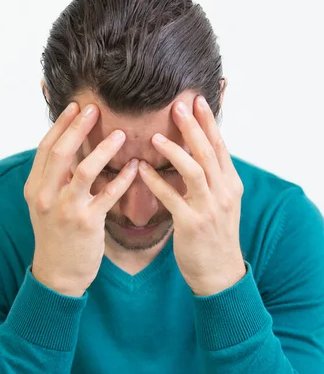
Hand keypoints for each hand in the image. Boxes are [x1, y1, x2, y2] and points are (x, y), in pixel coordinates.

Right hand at [24, 102, 137, 296]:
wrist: (58, 273)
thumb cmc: (56, 236)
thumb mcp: (46, 205)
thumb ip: (55, 179)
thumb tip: (71, 147)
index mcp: (35, 188)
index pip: (46, 148)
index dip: (61, 125)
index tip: (76, 106)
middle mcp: (47, 196)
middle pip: (61, 152)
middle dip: (78, 127)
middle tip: (95, 109)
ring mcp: (66, 210)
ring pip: (84, 170)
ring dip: (104, 149)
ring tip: (121, 134)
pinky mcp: (87, 223)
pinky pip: (108, 195)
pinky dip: (122, 179)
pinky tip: (135, 168)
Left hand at [137, 95, 245, 295]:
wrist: (219, 272)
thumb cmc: (215, 236)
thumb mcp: (222, 204)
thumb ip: (212, 179)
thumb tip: (198, 154)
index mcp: (231, 185)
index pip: (221, 147)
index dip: (209, 123)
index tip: (197, 101)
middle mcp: (224, 193)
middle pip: (209, 152)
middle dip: (193, 127)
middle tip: (178, 105)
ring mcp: (209, 208)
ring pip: (194, 170)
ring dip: (175, 150)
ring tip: (156, 136)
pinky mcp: (191, 224)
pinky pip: (171, 197)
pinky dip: (156, 181)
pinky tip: (141, 169)